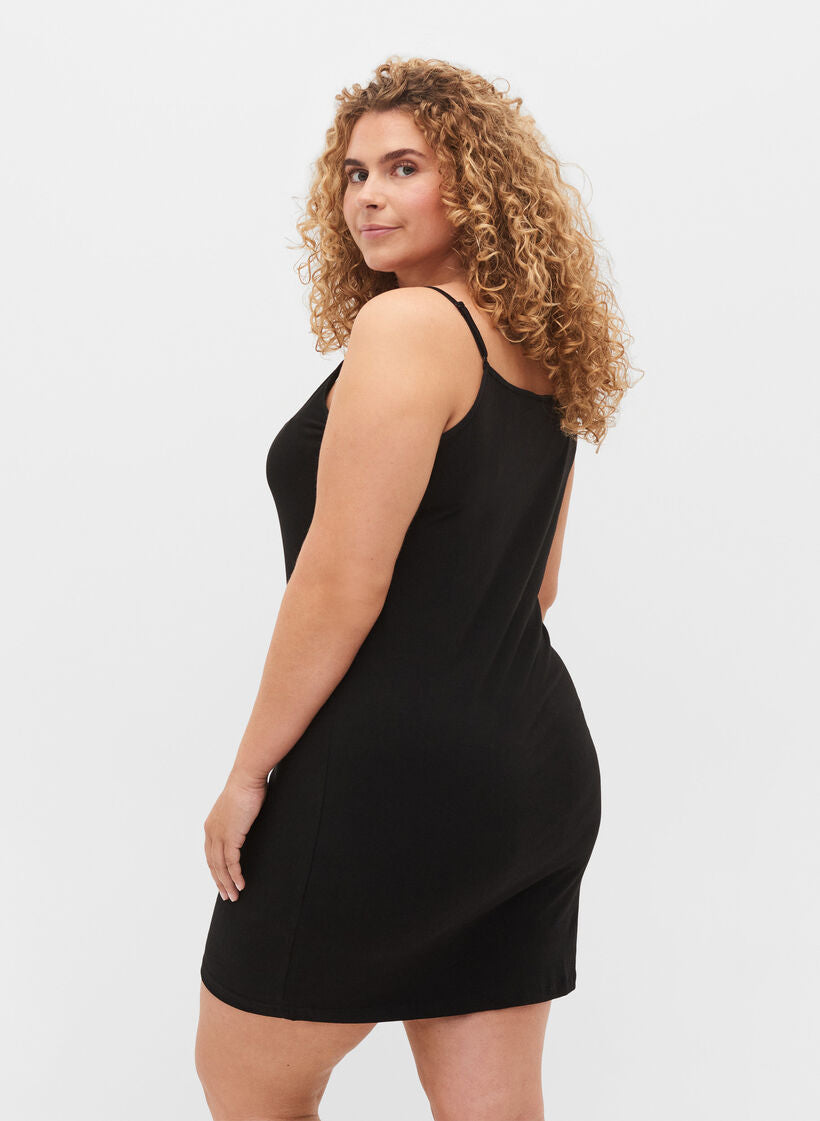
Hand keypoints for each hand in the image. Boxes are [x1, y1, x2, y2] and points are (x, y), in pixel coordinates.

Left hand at [203, 771, 267, 901]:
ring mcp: (219, 835)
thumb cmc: (247, 787)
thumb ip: (238, 820)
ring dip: (228, 883)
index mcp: (211, 825)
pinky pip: (231, 862)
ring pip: (220, 866)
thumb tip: (246, 824)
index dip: (216, 870)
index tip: (222, 882)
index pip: (210, 854)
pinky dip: (235, 875)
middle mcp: (211, 832)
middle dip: (220, 882)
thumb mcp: (238, 808)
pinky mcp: (230, 836)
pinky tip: (241, 884)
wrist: (247, 778)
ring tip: (235, 896)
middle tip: (227, 896)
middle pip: (213, 864)